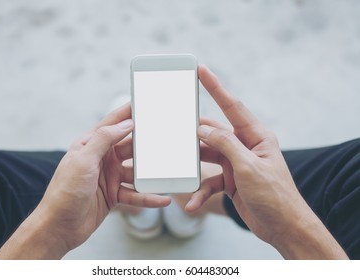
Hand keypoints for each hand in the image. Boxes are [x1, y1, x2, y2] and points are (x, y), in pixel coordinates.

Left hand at [0, 103, 170, 258]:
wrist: (58, 227)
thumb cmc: (64, 191)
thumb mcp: (83, 160)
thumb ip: (104, 140)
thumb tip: (126, 124)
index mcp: (90, 145)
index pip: (112, 124)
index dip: (128, 113)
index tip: (145, 103)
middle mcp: (102, 159)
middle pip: (129, 147)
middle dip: (146, 143)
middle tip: (165, 135)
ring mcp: (109, 177)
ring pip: (136, 171)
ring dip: (150, 173)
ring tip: (168, 169)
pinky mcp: (114, 195)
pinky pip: (135, 194)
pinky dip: (148, 197)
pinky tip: (163, 198)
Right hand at [186, 65, 346, 258]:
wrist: (282, 227)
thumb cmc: (274, 195)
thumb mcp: (249, 167)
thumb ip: (226, 145)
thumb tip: (202, 129)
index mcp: (255, 136)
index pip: (232, 106)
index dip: (215, 87)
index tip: (200, 70)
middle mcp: (244, 146)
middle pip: (213, 132)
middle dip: (194, 132)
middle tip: (173, 126)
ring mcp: (235, 163)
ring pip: (207, 155)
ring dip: (194, 164)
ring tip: (177, 165)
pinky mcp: (228, 179)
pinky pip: (209, 181)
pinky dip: (199, 191)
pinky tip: (191, 203)